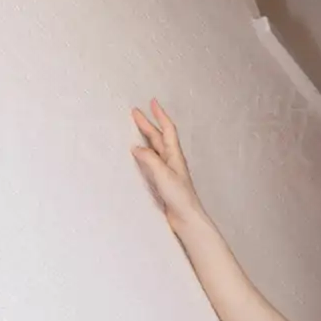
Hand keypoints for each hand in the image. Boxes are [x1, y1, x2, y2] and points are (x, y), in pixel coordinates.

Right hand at [130, 99, 202, 234]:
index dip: (160, 115)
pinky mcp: (163, 180)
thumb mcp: (163, 174)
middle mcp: (171, 160)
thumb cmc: (179, 196)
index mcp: (174, 155)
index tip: (152, 102)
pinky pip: (151, 160)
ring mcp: (167, 170)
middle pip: (158, 137)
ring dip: (146, 137)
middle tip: (134, 112)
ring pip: (155, 148)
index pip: (167, 129)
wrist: (186, 217)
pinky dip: (144, 153)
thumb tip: (136, 147)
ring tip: (135, 128)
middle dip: (148, 124)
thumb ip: (150, 159)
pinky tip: (138, 154)